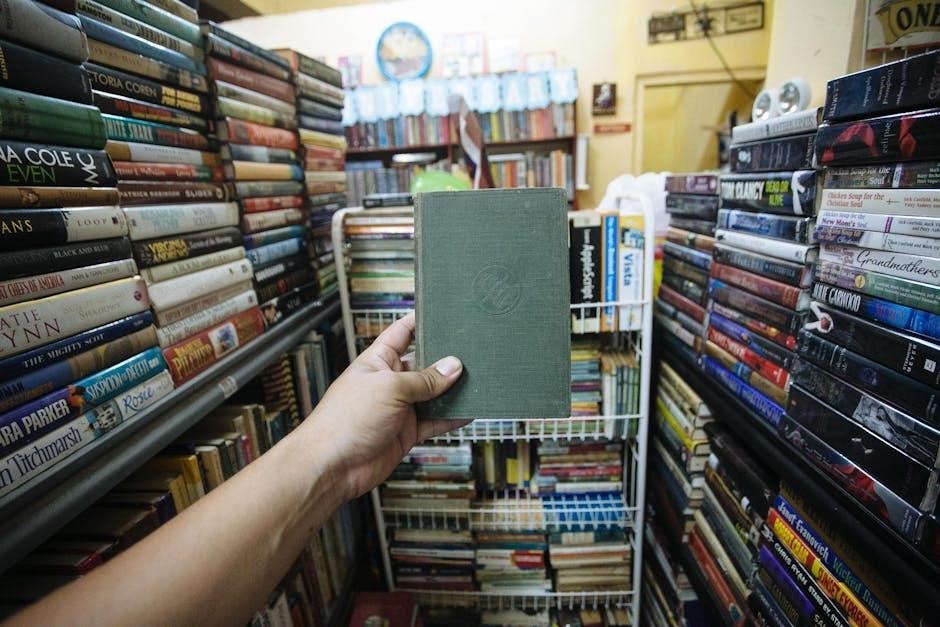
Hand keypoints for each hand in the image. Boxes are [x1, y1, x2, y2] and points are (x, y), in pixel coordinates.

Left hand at [301, 313, 465, 499]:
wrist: (332, 466)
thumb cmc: (344, 420)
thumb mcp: (389, 388)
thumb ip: (424, 379)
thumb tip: (452, 367)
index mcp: (379, 360)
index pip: (402, 332)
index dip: (419, 321)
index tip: (442, 313)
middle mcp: (390, 382)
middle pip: (424, 364)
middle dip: (446, 360)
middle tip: (472, 353)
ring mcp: (399, 407)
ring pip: (434, 394)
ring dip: (453, 390)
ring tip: (478, 381)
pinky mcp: (406, 431)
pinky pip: (435, 421)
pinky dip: (452, 418)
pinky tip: (468, 412)